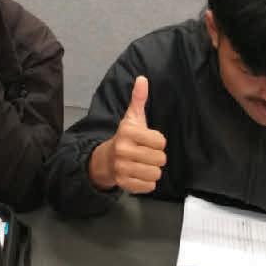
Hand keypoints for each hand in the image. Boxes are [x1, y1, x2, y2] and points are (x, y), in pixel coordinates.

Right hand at [89, 76, 166, 193]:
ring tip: (142, 164)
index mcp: (127, 132)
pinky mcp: (124, 183)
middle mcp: (123, 150)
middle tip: (145, 154)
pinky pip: (149, 186)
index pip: (160, 141)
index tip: (148, 140)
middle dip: (156, 157)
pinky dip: (147, 182)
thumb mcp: (131, 118)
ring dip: (152, 170)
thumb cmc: (125, 137)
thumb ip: (139, 99)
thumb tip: (142, 78)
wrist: (105, 159)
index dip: (157, 141)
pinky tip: (138, 174)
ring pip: (156, 173)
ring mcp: (122, 168)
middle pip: (160, 159)